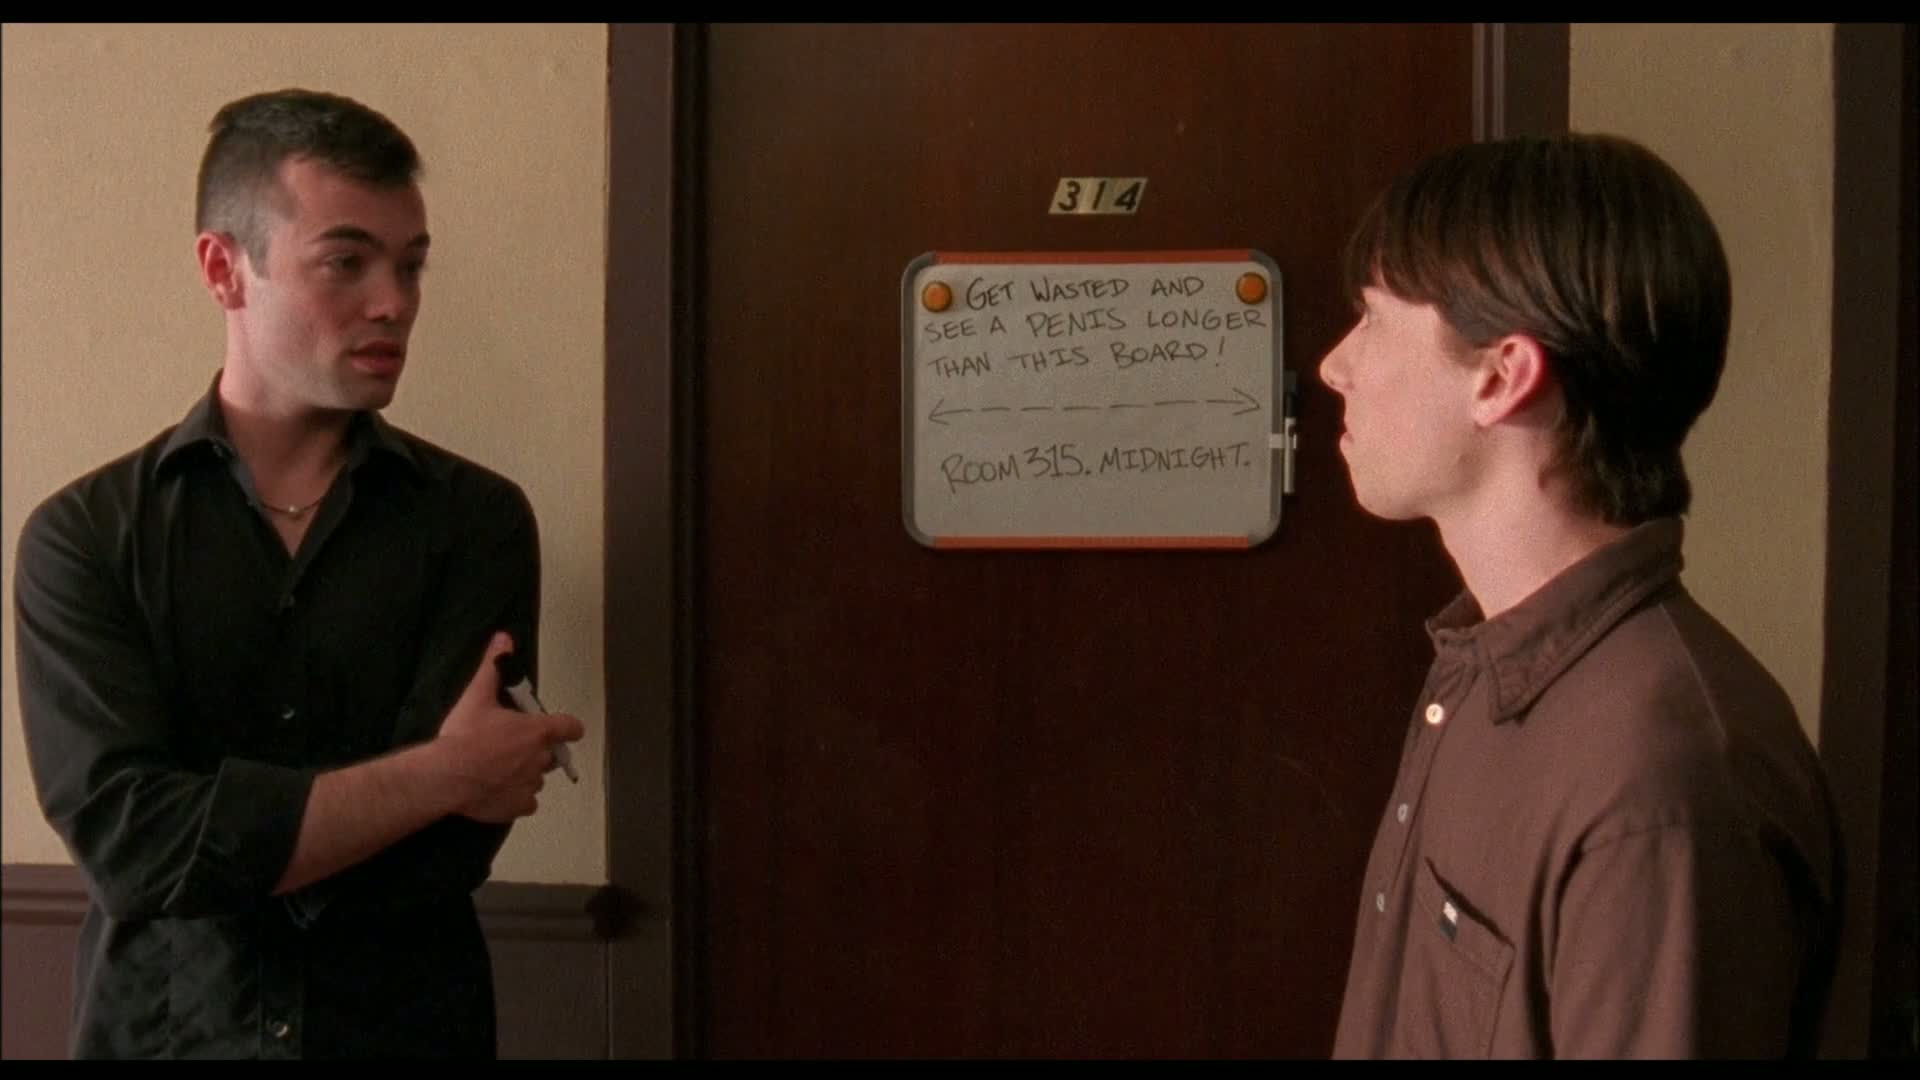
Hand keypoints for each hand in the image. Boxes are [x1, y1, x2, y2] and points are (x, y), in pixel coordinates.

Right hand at [431, 632, 584, 822]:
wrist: (447, 777)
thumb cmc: (465, 734)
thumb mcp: (477, 695)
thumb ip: (493, 667)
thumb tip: (504, 637)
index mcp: (537, 731)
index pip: (570, 727)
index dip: (568, 727)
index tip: (563, 728)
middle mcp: (541, 759)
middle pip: (551, 754)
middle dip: (537, 750)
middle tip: (511, 746)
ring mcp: (531, 785)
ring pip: (537, 778)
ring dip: (525, 773)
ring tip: (499, 769)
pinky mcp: (519, 807)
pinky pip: (527, 802)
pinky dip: (517, 797)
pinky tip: (498, 790)